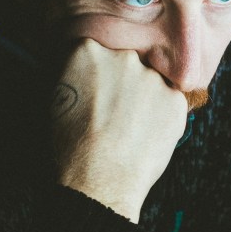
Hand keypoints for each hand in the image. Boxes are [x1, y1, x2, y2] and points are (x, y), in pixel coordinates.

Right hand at [51, 39, 188, 221]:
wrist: (100, 180)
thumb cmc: (71, 147)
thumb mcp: (56, 101)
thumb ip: (76, 76)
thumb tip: (88, 74)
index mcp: (87, 51)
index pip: (96, 51)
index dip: (98, 75)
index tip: (98, 92)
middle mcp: (122, 56)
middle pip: (126, 62)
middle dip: (123, 83)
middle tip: (115, 113)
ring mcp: (151, 76)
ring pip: (151, 82)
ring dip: (144, 98)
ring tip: (130, 129)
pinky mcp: (174, 98)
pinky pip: (170, 101)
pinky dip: (162, 115)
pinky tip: (146, 135)